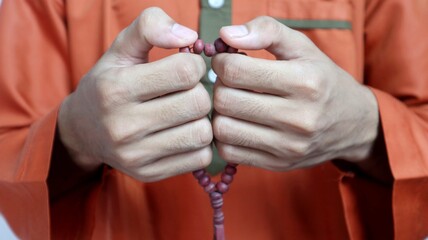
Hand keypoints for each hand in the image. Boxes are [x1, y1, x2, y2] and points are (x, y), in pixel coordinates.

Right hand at [58, 7, 212, 181]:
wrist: (83, 130)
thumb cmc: (109, 83)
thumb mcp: (121, 48)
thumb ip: (151, 26)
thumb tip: (189, 36)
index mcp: (116, 88)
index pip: (185, 72)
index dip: (194, 65)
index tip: (185, 67)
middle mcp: (123, 126)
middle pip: (198, 103)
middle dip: (199, 92)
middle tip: (187, 91)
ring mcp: (135, 155)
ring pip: (202, 134)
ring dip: (202, 119)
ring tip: (187, 113)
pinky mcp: (149, 174)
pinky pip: (200, 158)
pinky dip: (200, 144)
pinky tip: (184, 132)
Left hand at [212, 17, 379, 170]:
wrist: (353, 124)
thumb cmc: (321, 78)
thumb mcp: (302, 46)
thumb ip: (266, 31)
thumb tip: (225, 35)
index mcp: (304, 81)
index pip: (235, 71)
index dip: (221, 61)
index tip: (227, 60)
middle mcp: (298, 118)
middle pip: (225, 101)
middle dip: (219, 86)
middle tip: (231, 82)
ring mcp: (288, 146)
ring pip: (222, 129)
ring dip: (219, 112)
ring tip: (234, 102)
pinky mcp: (278, 164)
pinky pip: (229, 152)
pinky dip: (225, 136)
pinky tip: (237, 123)